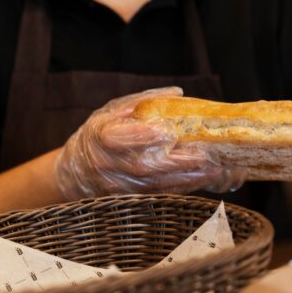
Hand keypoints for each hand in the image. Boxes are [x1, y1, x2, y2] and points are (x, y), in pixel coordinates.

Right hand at [55, 87, 244, 199]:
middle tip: (206, 156)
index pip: (118, 138)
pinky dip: (182, 187)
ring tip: (214, 170)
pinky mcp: (129, 198)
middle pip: (143, 166)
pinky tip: (201, 180)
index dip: (142, 135)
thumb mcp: (112, 110)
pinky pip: (159, 194)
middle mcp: (108, 164)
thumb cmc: (100, 133)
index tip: (167, 131)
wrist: (78, 170)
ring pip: (155, 185)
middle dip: (178, 162)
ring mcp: (118, 185)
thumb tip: (177, 94)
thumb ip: (142, 103)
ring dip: (187, 178)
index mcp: (100, 136)